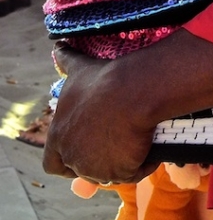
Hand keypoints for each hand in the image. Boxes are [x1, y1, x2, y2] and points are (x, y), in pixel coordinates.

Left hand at [43, 43, 158, 184]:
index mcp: (58, 138)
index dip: (66, 160)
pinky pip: (135, 172)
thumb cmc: (103, 80)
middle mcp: (72, 158)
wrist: (130, 91)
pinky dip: (144, 163)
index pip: (53, 163)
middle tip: (119, 141)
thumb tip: (57, 45)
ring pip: (110, 172)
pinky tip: (152, 147)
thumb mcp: (79, 69)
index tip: (84, 148)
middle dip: (99, 159)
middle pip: (83, 169)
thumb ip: (65, 61)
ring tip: (137, 140)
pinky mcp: (120, 173)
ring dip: (122, 161)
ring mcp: (96, 169)